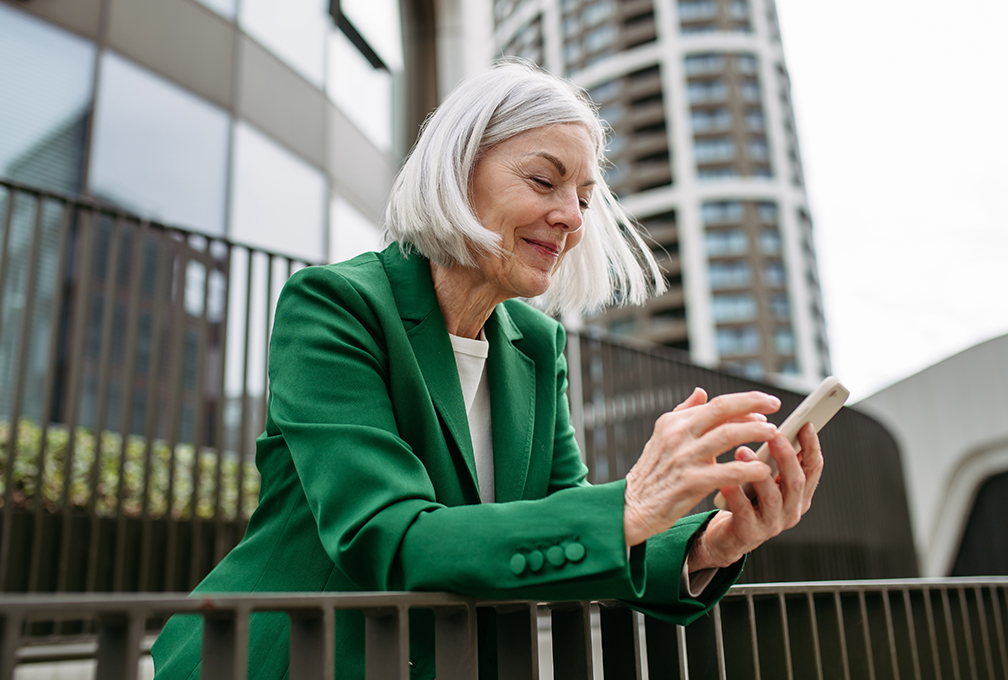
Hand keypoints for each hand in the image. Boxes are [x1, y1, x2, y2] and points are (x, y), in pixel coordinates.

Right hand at [622, 388, 780, 546]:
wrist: (633, 507)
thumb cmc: (653, 473)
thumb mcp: (663, 437)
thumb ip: (684, 413)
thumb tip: (702, 391)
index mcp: (673, 422)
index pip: (715, 405)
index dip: (744, 402)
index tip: (766, 405)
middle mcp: (678, 435)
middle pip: (722, 411)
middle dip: (753, 405)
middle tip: (776, 408)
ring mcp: (683, 458)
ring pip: (728, 436)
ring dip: (755, 433)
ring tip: (775, 434)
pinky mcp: (689, 482)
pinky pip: (727, 471)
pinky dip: (748, 469)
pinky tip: (764, 470)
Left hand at [687, 423, 823, 569]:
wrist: (725, 537)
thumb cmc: (745, 501)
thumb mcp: (764, 478)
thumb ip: (772, 458)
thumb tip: (773, 425)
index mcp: (798, 494)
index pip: (812, 468)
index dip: (811, 446)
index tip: (805, 424)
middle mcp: (790, 510)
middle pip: (796, 481)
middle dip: (787, 456)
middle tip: (774, 434)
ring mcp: (771, 523)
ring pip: (772, 497)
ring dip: (759, 472)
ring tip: (743, 452)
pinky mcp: (749, 533)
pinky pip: (744, 512)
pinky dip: (735, 495)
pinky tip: (725, 481)